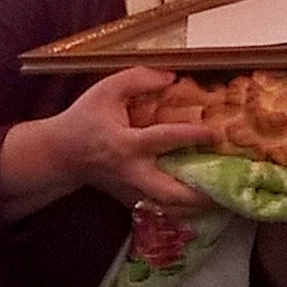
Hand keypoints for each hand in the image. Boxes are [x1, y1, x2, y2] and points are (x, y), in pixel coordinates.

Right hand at [0, 66, 215, 216]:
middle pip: (170, 193)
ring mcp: (130, 191)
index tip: (216, 134)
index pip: (165, 140)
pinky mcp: (129, 201)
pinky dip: (180, 208)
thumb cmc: (84, 119)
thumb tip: (172, 78)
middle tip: (225, 188)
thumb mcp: (106, 90)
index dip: (192, 136)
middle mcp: (131, 172)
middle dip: (199, 194)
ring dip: (194, 206)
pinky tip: (199, 201)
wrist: (60, 154)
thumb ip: (138, 79)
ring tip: (220, 199)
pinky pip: (160, 209)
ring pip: (167, 208)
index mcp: (126, 144)